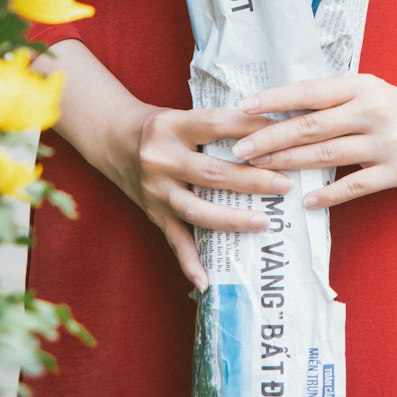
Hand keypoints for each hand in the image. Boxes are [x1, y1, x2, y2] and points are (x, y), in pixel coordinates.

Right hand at [101, 100, 293, 291]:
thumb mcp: (182, 114)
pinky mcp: (152, 213)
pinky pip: (174, 240)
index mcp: (172, 125)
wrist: (112, 138)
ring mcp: (155, 189)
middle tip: (285, 184)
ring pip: (197, 210)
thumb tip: (268, 131)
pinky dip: (190, 263)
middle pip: (212, 173)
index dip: (249, 128)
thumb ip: (216, 125)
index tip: (281, 134)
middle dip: (251, 180)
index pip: (217, 124)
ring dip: (232, 219)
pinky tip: (207, 281)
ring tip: (264, 222)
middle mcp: (161, 158)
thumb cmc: (160, 126)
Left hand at [230, 73, 396, 209]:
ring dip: (291, 164)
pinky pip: (356, 186)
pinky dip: (329, 194)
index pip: (309, 92)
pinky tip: (306, 201)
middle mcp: (370, 110)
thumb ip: (331, 100)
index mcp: (359, 86)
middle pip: (312, 126)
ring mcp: (385, 142)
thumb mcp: (366, 90)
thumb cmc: (395, 105)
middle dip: (272, 138)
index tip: (244, 108)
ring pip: (328, 156)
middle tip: (240, 149)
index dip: (275, 100)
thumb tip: (280, 111)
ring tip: (262, 172)